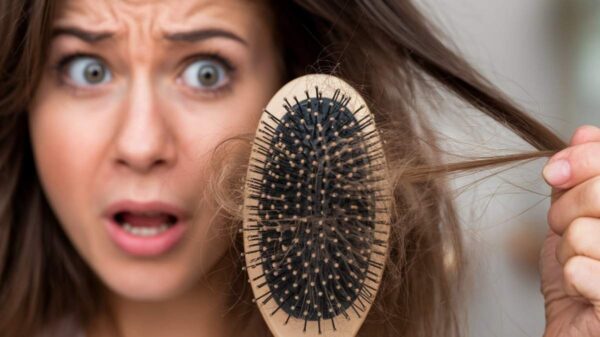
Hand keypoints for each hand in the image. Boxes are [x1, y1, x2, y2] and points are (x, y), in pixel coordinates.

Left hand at [541, 125, 599, 336]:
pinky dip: (571, 279)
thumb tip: (584, 134)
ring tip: (583, 262)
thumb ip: (583, 175)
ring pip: (583, 231)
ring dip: (568, 250)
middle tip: (567, 229)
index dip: (582, 159)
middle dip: (567, 209)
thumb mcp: (579, 213)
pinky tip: (586, 289)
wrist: (581, 329)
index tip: (556, 173)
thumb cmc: (585, 271)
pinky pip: (578, 270)